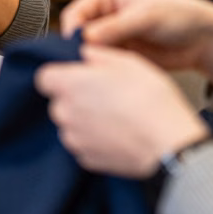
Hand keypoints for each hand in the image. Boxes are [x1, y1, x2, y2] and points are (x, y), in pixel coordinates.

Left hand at [36, 44, 209, 177]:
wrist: (168, 145)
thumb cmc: (150, 101)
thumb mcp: (128, 62)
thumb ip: (99, 55)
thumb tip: (87, 53)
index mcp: (70, 84)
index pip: (44, 77)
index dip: (61, 75)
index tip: (77, 76)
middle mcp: (65, 113)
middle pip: (59, 102)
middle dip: (75, 98)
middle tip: (104, 95)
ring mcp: (74, 139)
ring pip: (71, 124)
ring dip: (85, 120)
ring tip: (116, 116)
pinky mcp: (87, 160)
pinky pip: (84, 145)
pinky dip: (95, 140)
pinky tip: (118, 134)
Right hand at [60, 0, 212, 87]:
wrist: (201, 39)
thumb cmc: (177, 15)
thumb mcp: (145, 17)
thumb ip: (114, 27)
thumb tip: (85, 38)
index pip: (75, 14)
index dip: (73, 33)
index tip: (77, 52)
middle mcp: (102, 15)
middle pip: (77, 35)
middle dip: (80, 50)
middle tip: (85, 67)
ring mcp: (109, 36)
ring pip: (87, 51)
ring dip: (91, 62)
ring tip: (99, 74)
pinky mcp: (118, 54)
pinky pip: (102, 63)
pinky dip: (102, 71)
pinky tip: (108, 78)